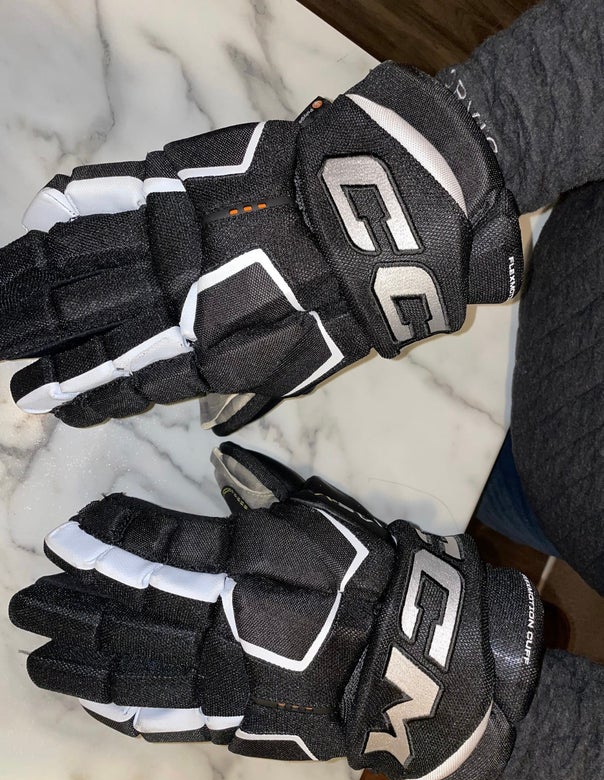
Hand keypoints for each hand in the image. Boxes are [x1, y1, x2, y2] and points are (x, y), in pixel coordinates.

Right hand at [1, 63, 521, 432]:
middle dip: (28, 338)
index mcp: (201, 351)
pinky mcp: (176, 184)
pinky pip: (105, 197)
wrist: (365, 222)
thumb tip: (192, 398)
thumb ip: (234, 384)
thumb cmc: (338, 306)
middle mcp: (169, 299)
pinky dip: (65, 212)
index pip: (117, 378)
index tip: (35, 400)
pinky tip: (34, 224)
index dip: (71, 391)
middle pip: (80, 322)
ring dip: (27, 282)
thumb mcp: (292, 370)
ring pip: (78, 263)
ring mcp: (167, 239)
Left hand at [10, 442, 541, 779]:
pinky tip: (93, 700)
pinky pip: (167, 716)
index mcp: (236, 568)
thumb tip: (216, 472)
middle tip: (25, 603)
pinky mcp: (235, 716)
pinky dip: (123, 707)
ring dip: (79, 661)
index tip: (67, 534)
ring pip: (133, 670)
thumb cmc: (362, 572)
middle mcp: (216, 625)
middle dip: (69, 606)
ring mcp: (221, 678)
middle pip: (125, 615)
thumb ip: (257, 495)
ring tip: (38, 654)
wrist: (405, 656)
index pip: (151, 550)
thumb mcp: (313, 518)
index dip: (104, 541)